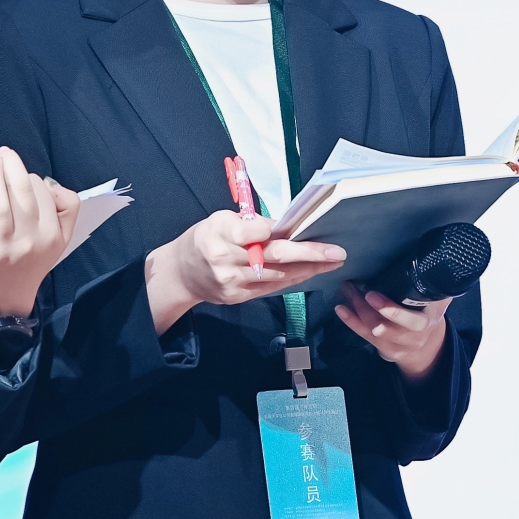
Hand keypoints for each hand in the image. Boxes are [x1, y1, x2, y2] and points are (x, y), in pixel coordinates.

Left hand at [0, 146, 81, 324]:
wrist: (5, 303)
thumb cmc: (30, 264)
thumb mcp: (59, 242)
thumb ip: (65, 210)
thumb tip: (47, 182)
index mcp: (52, 235)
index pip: (45, 194)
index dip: (33, 179)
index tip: (23, 177)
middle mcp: (30, 241)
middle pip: (24, 195)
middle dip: (13, 168)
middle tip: (4, 153)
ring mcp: (4, 249)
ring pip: (0, 207)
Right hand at [144, 211, 345, 334]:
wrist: (182, 273)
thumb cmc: (206, 238)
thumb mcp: (219, 221)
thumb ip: (249, 224)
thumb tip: (285, 226)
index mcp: (218, 233)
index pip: (251, 232)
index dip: (275, 230)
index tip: (299, 227)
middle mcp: (225, 259)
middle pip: (272, 256)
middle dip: (308, 254)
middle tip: (336, 252)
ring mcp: (232, 282)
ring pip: (278, 276)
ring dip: (308, 269)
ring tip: (331, 262)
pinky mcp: (238, 297)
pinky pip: (272, 288)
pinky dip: (293, 279)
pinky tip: (310, 272)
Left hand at [335, 282, 450, 380]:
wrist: (427, 344)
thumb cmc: (429, 313)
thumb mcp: (439, 300)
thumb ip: (437, 285)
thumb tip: (437, 262)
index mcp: (427, 323)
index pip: (412, 321)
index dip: (393, 311)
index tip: (373, 295)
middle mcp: (412, 337)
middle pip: (385, 327)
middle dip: (366, 308)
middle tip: (353, 287)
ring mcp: (397, 345)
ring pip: (372, 330)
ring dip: (356, 310)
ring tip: (347, 290)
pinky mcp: (383, 349)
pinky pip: (364, 336)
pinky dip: (351, 321)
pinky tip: (341, 309)